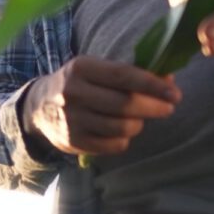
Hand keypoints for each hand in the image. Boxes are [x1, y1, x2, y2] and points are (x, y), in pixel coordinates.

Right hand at [21, 55, 180, 156]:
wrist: (39, 107)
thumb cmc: (78, 84)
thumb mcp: (94, 69)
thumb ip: (127, 73)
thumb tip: (167, 80)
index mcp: (81, 68)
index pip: (123, 75)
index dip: (152, 84)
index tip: (174, 92)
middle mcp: (74, 93)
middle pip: (125, 104)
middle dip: (154, 106)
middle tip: (168, 107)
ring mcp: (72, 119)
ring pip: (122, 127)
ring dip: (139, 124)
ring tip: (139, 119)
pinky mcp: (73, 141)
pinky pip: (113, 145)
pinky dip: (124, 139)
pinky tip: (121, 131)